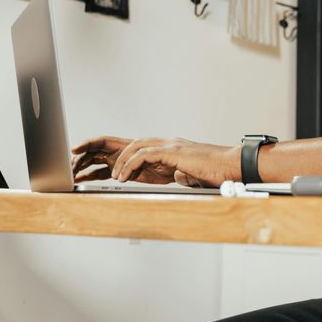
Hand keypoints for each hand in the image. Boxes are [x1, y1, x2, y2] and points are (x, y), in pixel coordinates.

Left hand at [71, 136, 240, 186]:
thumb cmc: (215, 172)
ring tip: (109, 176)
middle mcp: (165, 143)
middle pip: (129, 142)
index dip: (115, 154)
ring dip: (117, 161)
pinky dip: (130, 165)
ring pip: (133, 146)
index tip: (98, 165)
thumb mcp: (189, 175)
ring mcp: (169, 145)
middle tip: (88, 164)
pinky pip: (143, 155)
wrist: (232, 166)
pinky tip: (123, 177)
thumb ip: (178, 174)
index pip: (136, 148)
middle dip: (104, 150)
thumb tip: (175, 179)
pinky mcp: (172, 151)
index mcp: (167, 149)